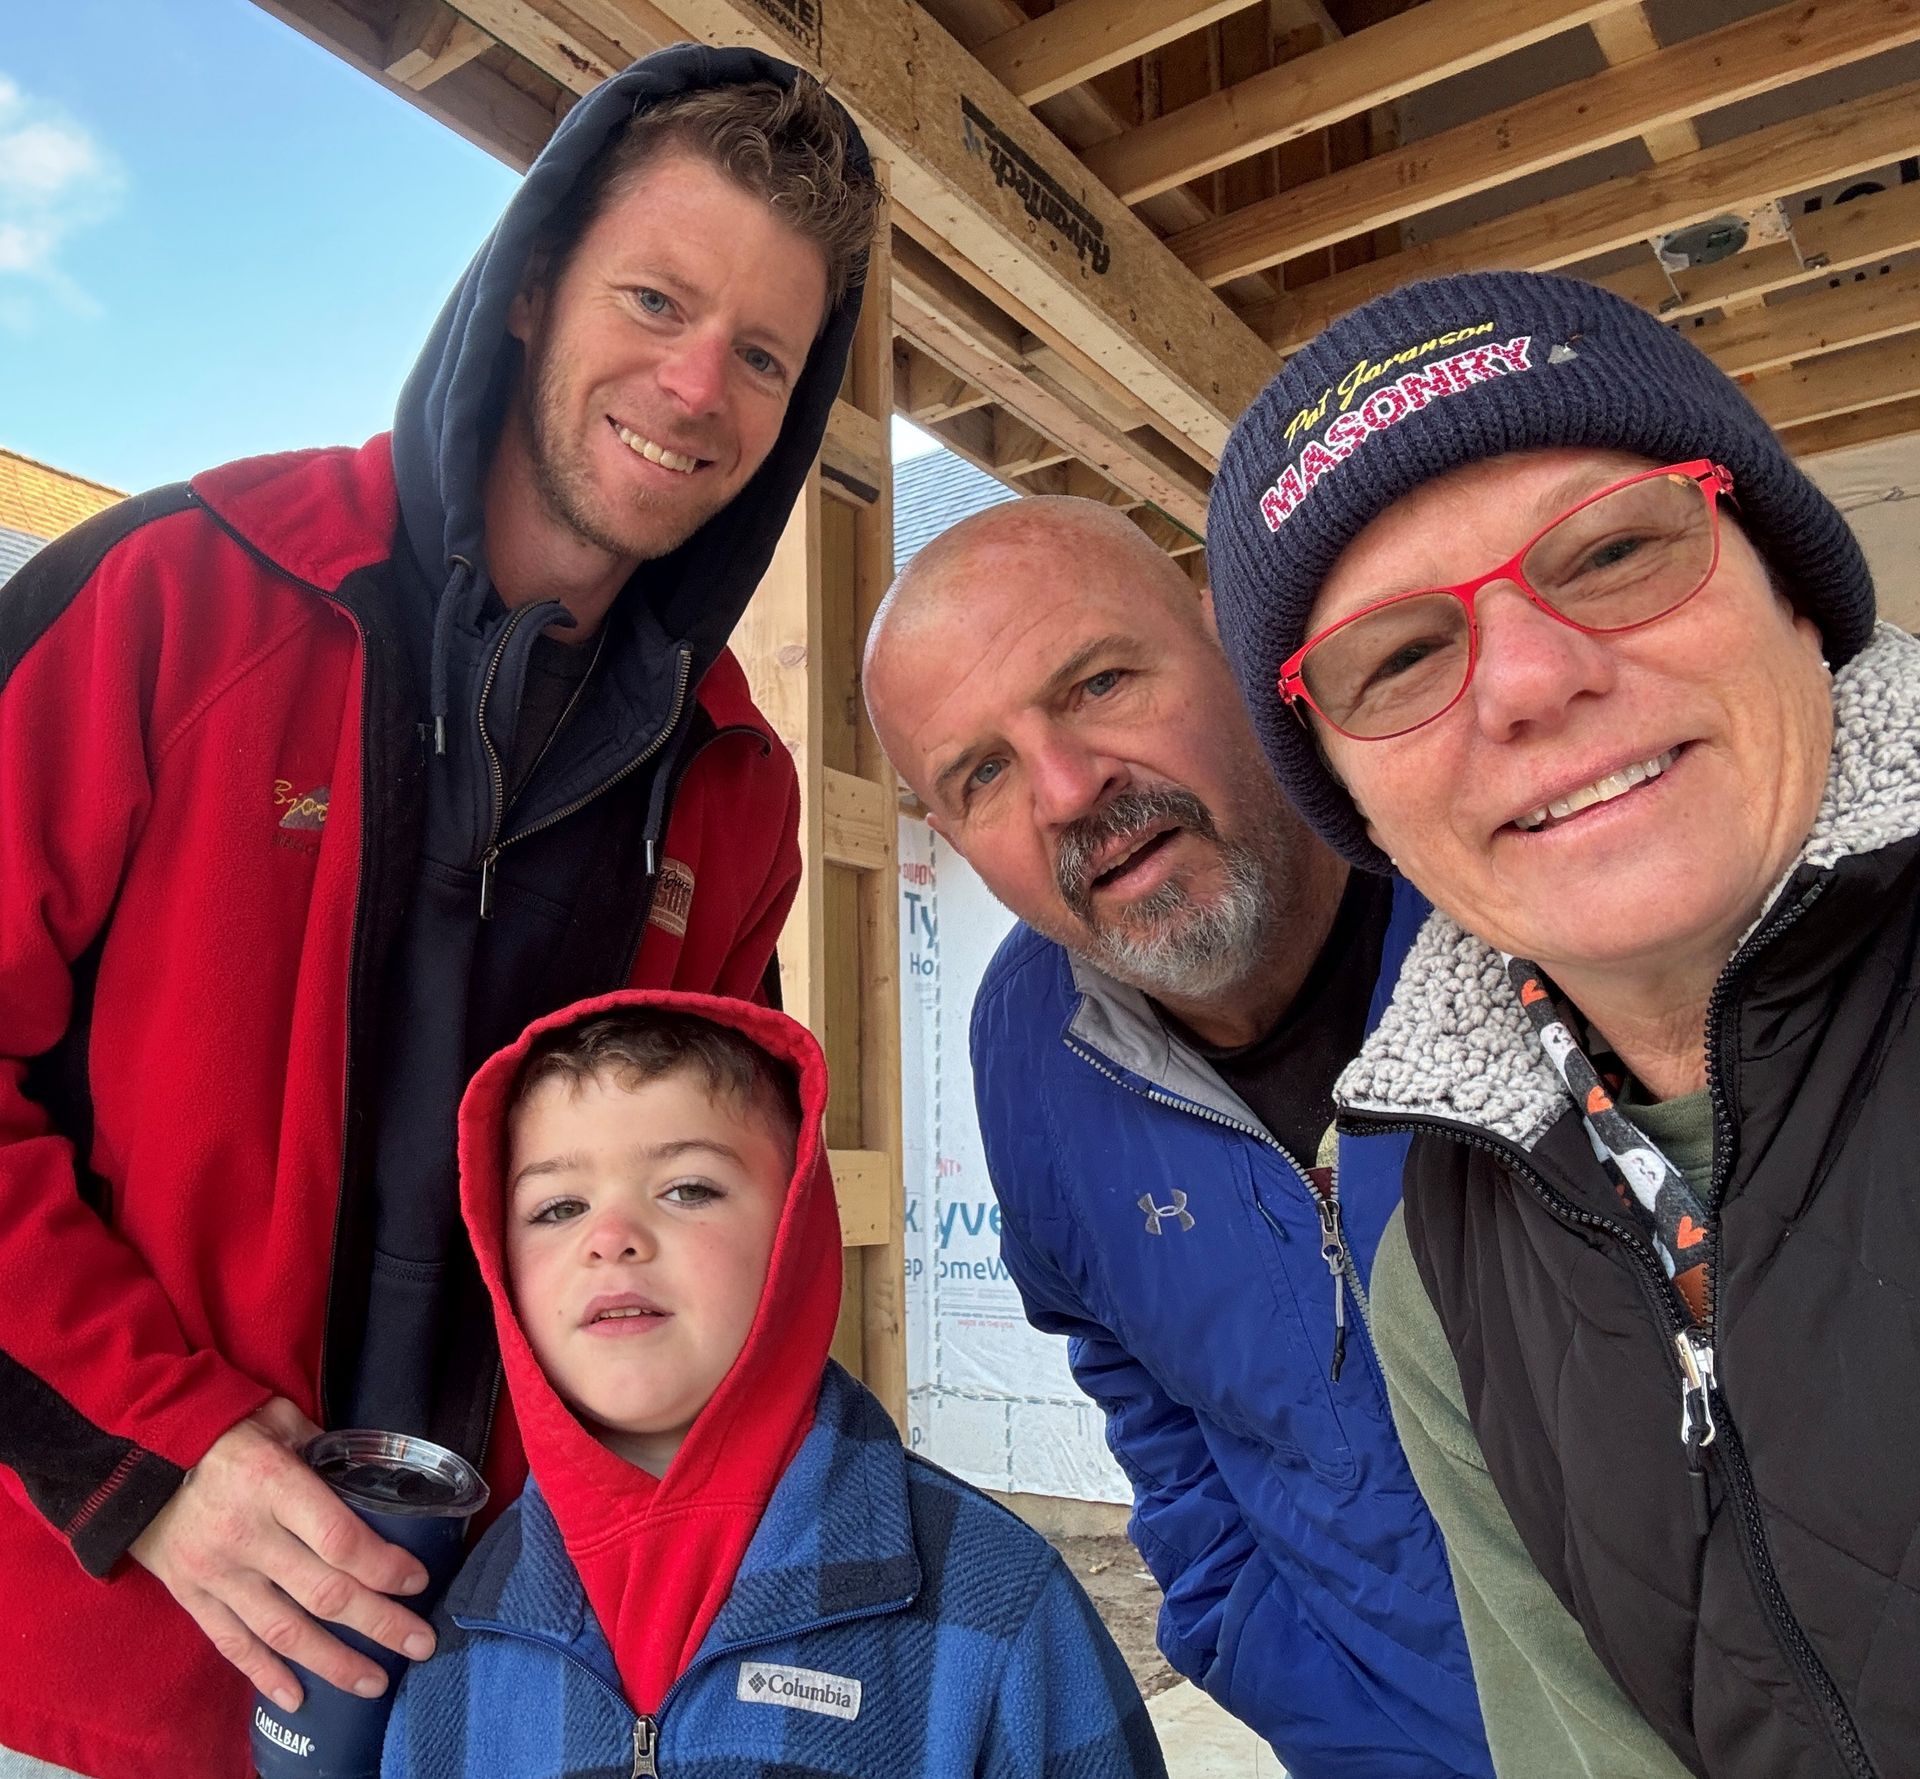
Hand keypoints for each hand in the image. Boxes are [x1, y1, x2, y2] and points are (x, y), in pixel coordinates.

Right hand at [131, 1398, 435, 1710]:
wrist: (132, 1454)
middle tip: (420, 1644)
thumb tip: (370, 1470)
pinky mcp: (191, 1596)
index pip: (339, 1538)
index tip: (419, 1581)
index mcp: (274, 1484)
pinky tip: (299, 1697)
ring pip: (283, 1630)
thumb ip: (324, 1448)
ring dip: (334, 1662)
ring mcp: (216, 1573)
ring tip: (375, 1683)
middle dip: (380, 1623)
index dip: (384, 1566)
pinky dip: (265, 1675)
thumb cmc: (221, 1429)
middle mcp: (247, 1535)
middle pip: (324, 1593)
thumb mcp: (278, 1419)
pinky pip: (232, 1643)